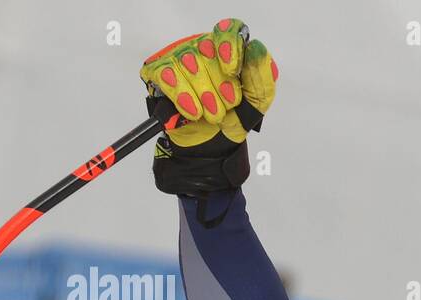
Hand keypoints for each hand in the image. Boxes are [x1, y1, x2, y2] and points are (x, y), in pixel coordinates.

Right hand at [138, 19, 278, 209]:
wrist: (210, 148)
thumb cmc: (232, 120)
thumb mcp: (256, 103)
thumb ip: (262, 78)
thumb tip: (256, 49)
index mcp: (228, 52)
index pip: (229, 31)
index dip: (230, 47)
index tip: (232, 70)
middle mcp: (202, 50)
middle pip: (207, 50)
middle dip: (220, 84)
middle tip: (227, 106)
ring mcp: (179, 59)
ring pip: (187, 63)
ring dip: (204, 94)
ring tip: (212, 115)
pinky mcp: (158, 74)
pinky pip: (167, 75)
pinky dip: (182, 96)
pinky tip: (193, 112)